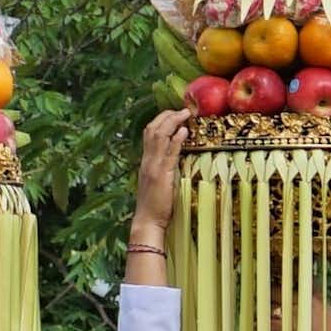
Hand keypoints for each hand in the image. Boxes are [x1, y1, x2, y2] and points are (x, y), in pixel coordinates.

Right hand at [130, 109, 189, 249]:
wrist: (147, 221)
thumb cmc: (154, 206)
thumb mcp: (157, 182)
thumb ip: (162, 168)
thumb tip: (174, 158)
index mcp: (146, 161)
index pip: (149, 133)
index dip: (161, 120)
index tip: (173, 113)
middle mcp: (147, 160)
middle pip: (153, 129)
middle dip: (167, 115)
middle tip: (182, 109)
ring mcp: (153, 166)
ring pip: (159, 136)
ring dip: (173, 122)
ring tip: (184, 114)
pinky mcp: (162, 174)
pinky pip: (169, 152)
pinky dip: (176, 139)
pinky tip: (184, 131)